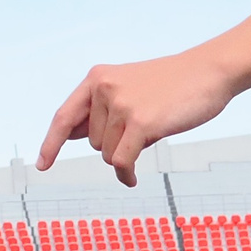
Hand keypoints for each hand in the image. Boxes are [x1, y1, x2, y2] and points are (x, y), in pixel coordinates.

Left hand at [37, 46, 238, 185]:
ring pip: (107, 153)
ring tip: (151, 131)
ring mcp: (121, 104)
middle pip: (91, 142)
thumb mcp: (127, 88)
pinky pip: (121, 162)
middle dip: (114, 145)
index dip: (51, 143)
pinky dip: (125, 174)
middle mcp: (104, 88)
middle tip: (142, 125)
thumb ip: (98, 110)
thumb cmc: (170, 85)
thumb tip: (68, 135)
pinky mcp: (141, 122)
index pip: (64, 116)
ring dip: (126, 154)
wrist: (208, 72)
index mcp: (97, 78)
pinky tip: (132, 178)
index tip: (42, 165)